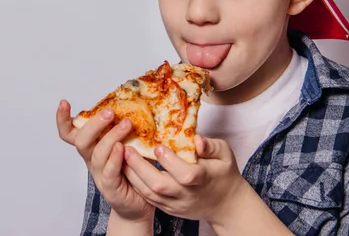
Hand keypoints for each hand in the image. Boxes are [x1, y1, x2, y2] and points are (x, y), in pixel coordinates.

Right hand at [56, 99, 153, 222]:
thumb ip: (125, 129)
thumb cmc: (133, 170)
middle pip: (81, 140)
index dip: (63, 119)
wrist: (138, 204)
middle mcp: (92, 159)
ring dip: (110, 136)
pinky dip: (114, 158)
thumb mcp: (127, 144)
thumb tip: (137, 103)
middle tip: (109, 112)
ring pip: (96, 153)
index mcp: (92, 147)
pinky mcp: (110, 187)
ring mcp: (99, 174)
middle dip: (93, 124)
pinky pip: (108, 171)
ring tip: (126, 124)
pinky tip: (122, 148)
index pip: (71, 133)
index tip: (64, 102)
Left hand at [123, 135, 246, 223]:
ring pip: (151, 194)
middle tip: (127, 149)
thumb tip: (197, 140)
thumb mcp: (225, 154)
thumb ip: (211, 146)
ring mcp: (177, 204)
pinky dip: (137, 185)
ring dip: (133, 176)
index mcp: (203, 179)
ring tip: (122, 158)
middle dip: (140, 168)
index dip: (170, 162)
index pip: (186, 174)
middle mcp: (188, 195)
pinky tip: (128, 171)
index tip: (157, 146)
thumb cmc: (224, 173)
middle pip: (161, 186)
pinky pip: (149, 199)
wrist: (226, 204)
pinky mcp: (169, 209)